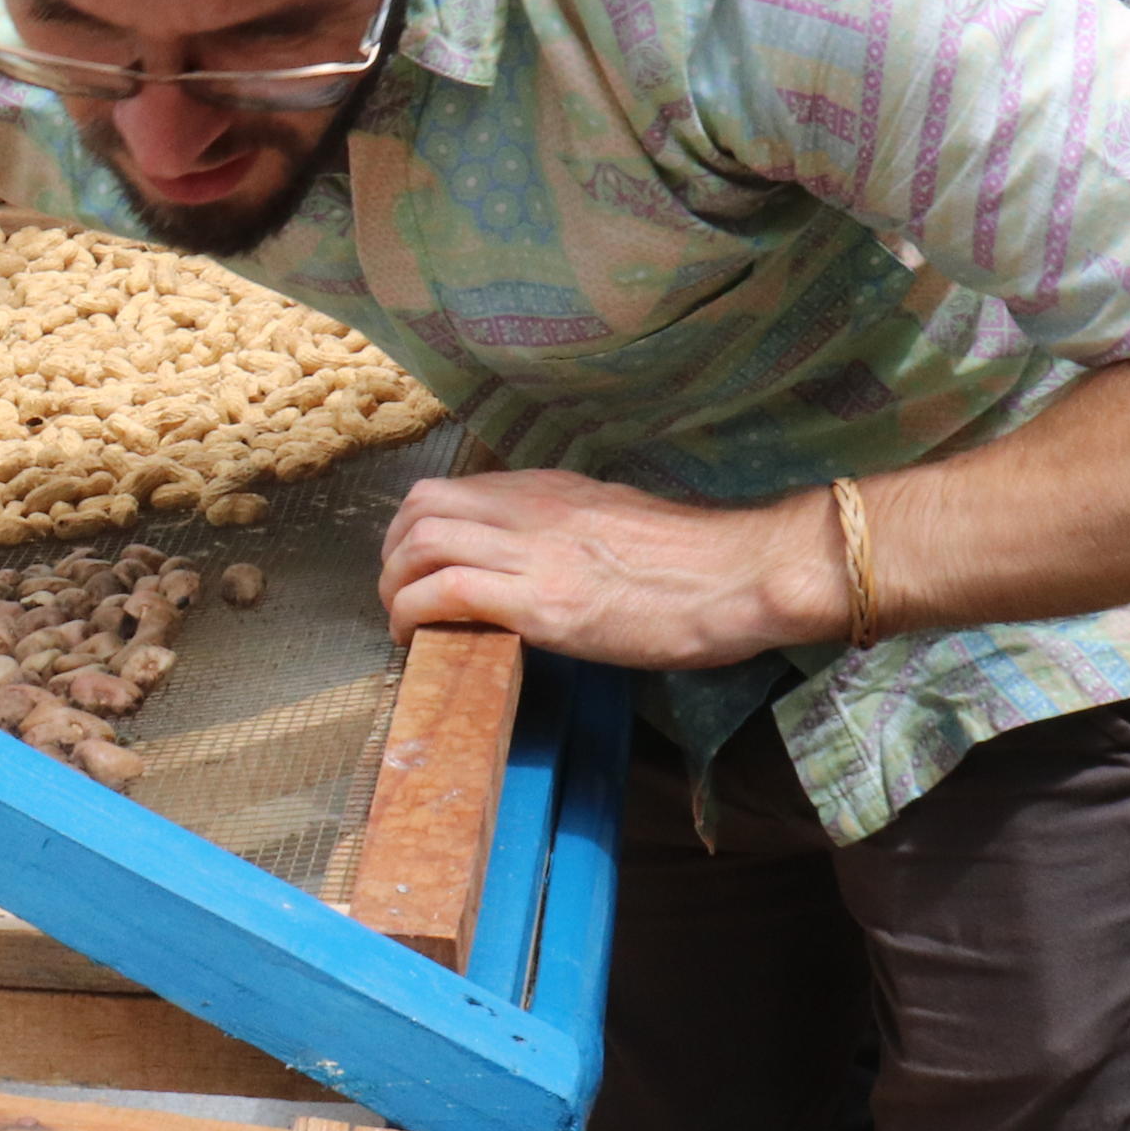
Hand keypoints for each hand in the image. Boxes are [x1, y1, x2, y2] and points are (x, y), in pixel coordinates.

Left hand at [376, 470, 849, 669]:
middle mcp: (531, 510)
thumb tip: (539, 558)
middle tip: (398, 595)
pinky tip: (414, 640)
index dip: (416, 529)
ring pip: (420, 544)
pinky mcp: (541, 601)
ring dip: (393, 587)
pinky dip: (412, 614)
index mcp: (549, 490)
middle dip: (391, 554)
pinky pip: (445, 592)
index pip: (453, 491)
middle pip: (421, 508)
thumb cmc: (695, 560)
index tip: (416, 567)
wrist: (739, 574)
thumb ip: (569, 529)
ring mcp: (532, 552)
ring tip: (402, 623)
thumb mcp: (617, 521)